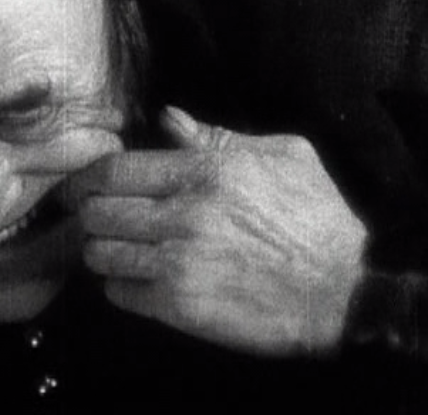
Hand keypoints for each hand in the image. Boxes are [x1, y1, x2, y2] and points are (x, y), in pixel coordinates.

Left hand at [76, 106, 367, 354]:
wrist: (346, 292)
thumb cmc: (317, 218)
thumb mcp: (282, 156)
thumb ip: (218, 136)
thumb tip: (168, 119)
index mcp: (203, 173)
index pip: (113, 170)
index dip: (86, 179)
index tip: (81, 188)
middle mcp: (182, 216)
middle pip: (97, 213)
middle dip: (89, 216)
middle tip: (97, 221)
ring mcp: (178, 263)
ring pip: (101, 255)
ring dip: (102, 252)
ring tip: (116, 251)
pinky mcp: (181, 308)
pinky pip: (121, 294)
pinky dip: (120, 287)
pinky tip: (137, 281)